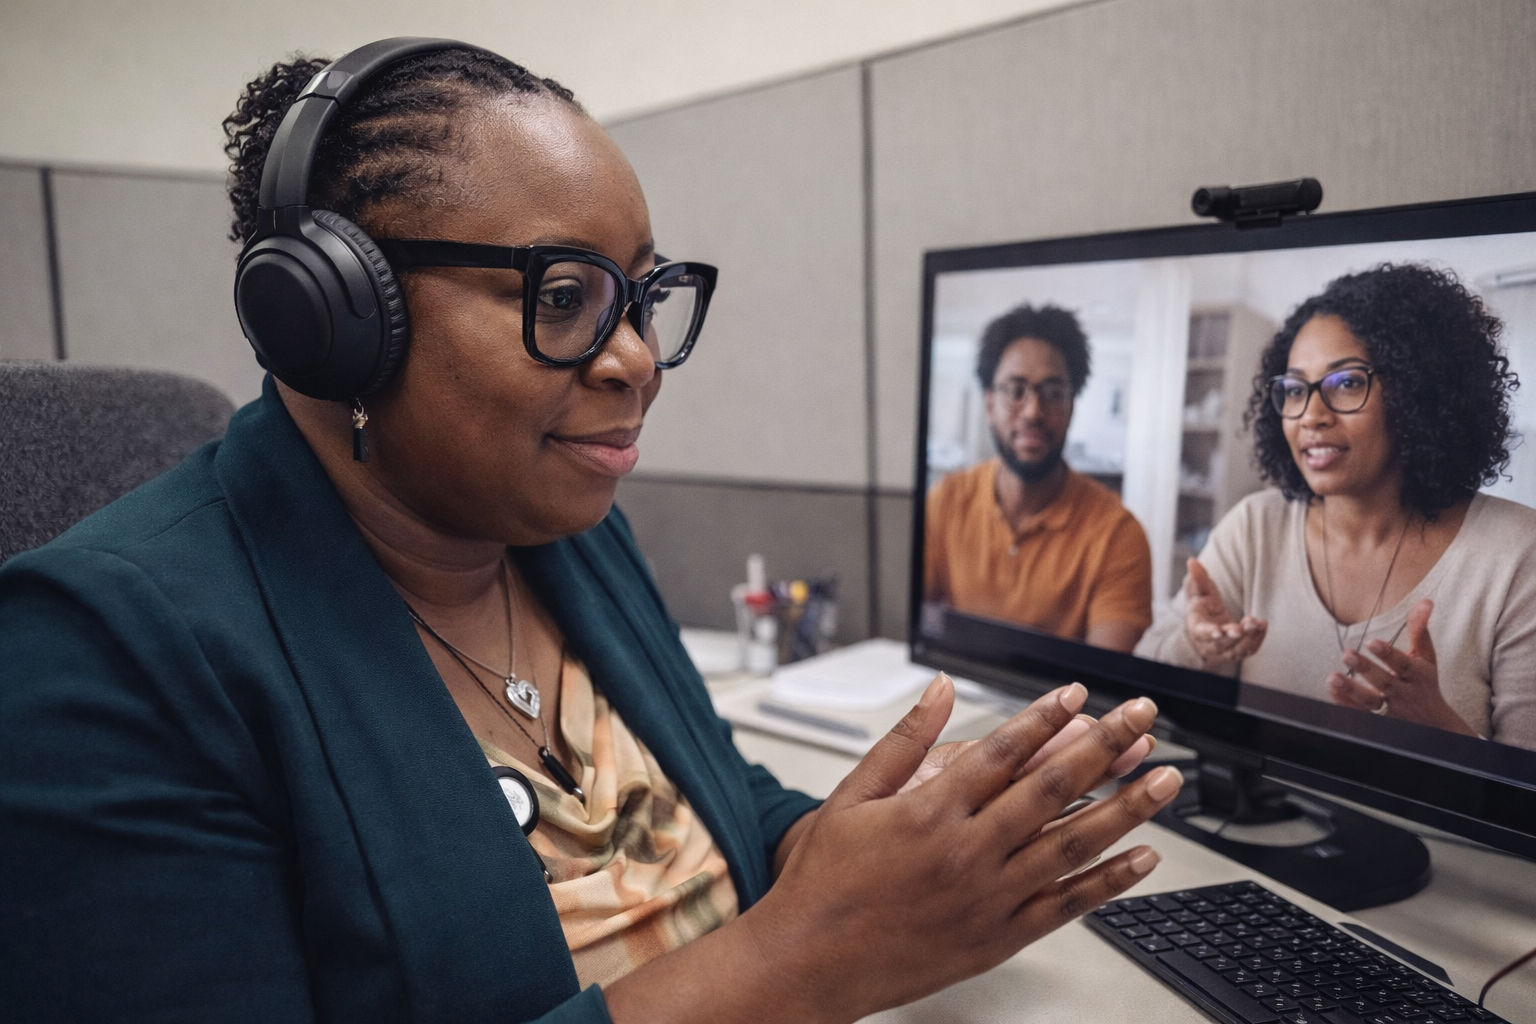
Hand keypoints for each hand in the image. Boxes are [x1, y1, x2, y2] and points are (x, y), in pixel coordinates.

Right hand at [745, 677, 1182, 1022]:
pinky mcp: (998, 937)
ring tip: (1164, 781)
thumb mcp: (852, 796)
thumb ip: (904, 740)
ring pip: (1072, 845)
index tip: (1079, 695)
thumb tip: (939, 688)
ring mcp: (988, 897)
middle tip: (1141, 719)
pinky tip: (1141, 858)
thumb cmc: (824, 880)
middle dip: (1104, 747)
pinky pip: (1066, 906)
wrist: (810, 961)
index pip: (1003, 750)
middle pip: (1051, 789)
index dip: (1046, 719)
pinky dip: (1108, 882)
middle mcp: (967, 851)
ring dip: (1125, 809)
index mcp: (930, 810)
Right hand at [1183, 558, 1265, 664]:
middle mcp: (1209, 644)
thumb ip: (1198, 579)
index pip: (1202, 633)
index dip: (1210, 632)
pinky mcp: (1237, 653)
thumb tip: (1192, 561)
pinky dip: (1257, 640)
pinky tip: (1262, 626)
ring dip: (1250, 637)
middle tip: (1249, 624)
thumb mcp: (1198, 594)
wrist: (1203, 633)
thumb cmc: (1201, 610)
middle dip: (1235, 634)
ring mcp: (1224, 651)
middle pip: (1222, 643)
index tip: (1219, 631)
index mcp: (1197, 628)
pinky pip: (1248, 650)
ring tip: (1258, 623)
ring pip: (1238, 650)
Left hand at [1326, 599, 1476, 735]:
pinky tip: (1331, 690)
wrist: (1433, 724)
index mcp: (1417, 675)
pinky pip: (1359, 714)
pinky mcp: (1377, 720)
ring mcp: (1390, 709)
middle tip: (1347, 654)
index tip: (1372, 642)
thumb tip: (1425, 602)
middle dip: (1365, 669)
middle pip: (1384, 683)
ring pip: (1370, 702)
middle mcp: (1404, 693)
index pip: (1403, 664)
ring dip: (1351, 690)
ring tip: (1333, 678)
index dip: (1388, 654)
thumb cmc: (1424, 682)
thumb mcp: (1426, 657)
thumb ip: (1419, 630)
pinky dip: (1344, 704)